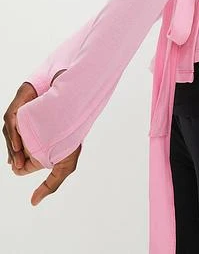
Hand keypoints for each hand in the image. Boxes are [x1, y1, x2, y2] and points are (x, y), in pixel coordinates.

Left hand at [4, 70, 82, 204]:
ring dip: (12, 147)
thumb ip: (51, 184)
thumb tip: (33, 203)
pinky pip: (10, 121)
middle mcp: (27, 138)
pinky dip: (12, 133)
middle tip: (18, 162)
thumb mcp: (66, 164)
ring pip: (10, 137)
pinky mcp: (19, 110)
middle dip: (14, 158)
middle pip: (13, 152)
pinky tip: (18, 142)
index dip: (19, 167)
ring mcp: (23, 124)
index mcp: (35, 152)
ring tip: (17, 154)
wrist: (77, 107)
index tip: (21, 167)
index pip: (19, 165)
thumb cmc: (72, 137)